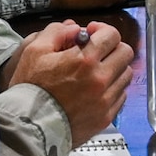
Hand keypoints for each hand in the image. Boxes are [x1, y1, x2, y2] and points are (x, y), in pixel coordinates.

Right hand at [5, 19, 134, 143]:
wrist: (29, 126)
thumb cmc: (30, 86)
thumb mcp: (34, 50)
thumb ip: (57, 32)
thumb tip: (77, 29)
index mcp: (86, 60)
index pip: (112, 35)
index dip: (102, 30)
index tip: (91, 34)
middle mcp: (101, 79)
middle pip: (126, 53)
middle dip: (112, 47)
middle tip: (97, 51)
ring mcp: (106, 100)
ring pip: (126, 75)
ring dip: (114, 68)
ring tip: (97, 71)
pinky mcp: (106, 117)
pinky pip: (121, 96)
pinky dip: (113, 88)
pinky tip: (97, 90)